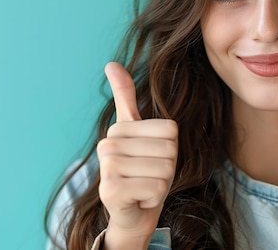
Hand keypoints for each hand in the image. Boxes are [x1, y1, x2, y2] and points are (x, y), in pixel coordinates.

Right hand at [97, 62, 177, 248]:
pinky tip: (138, 199)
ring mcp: (107, 168)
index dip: (170, 149)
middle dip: (167, 168)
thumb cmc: (141, 172)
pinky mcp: (111, 190)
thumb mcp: (140, 133)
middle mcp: (108, 145)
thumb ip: (126, 98)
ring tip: (143, 187)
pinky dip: (154, 197)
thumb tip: (111, 63)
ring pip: (164, 169)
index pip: (170, 130)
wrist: (132, 213)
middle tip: (148, 176)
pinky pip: (156, 188)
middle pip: (169, 149)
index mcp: (120, 130)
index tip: (151, 159)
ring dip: (161, 184)